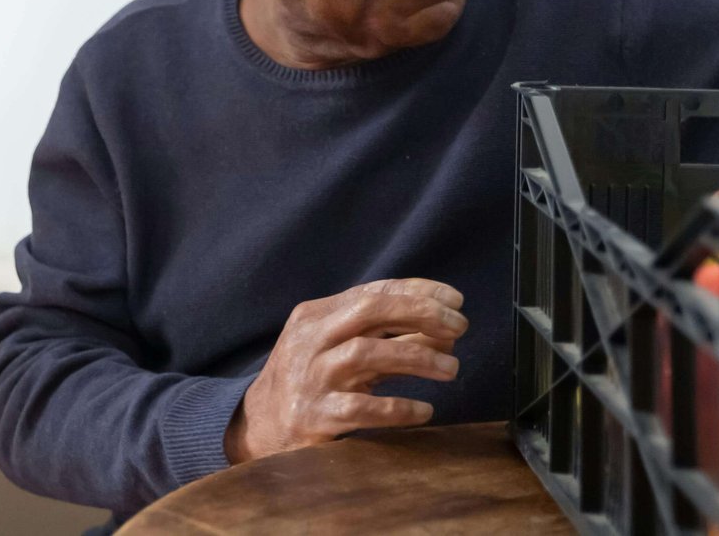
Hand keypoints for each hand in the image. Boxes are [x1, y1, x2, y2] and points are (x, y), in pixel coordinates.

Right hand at [225, 278, 466, 463]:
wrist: (258, 426)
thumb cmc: (308, 382)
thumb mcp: (335, 348)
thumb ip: (381, 337)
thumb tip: (442, 330)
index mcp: (315, 316)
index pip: (371, 292)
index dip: (417, 292)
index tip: (455, 300)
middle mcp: (310, 340)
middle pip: (369, 311)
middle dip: (420, 313)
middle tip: (460, 326)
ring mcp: (311, 377)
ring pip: (368, 354)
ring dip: (417, 357)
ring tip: (452, 368)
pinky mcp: (315, 416)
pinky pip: (363, 409)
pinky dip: (399, 408)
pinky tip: (425, 410)